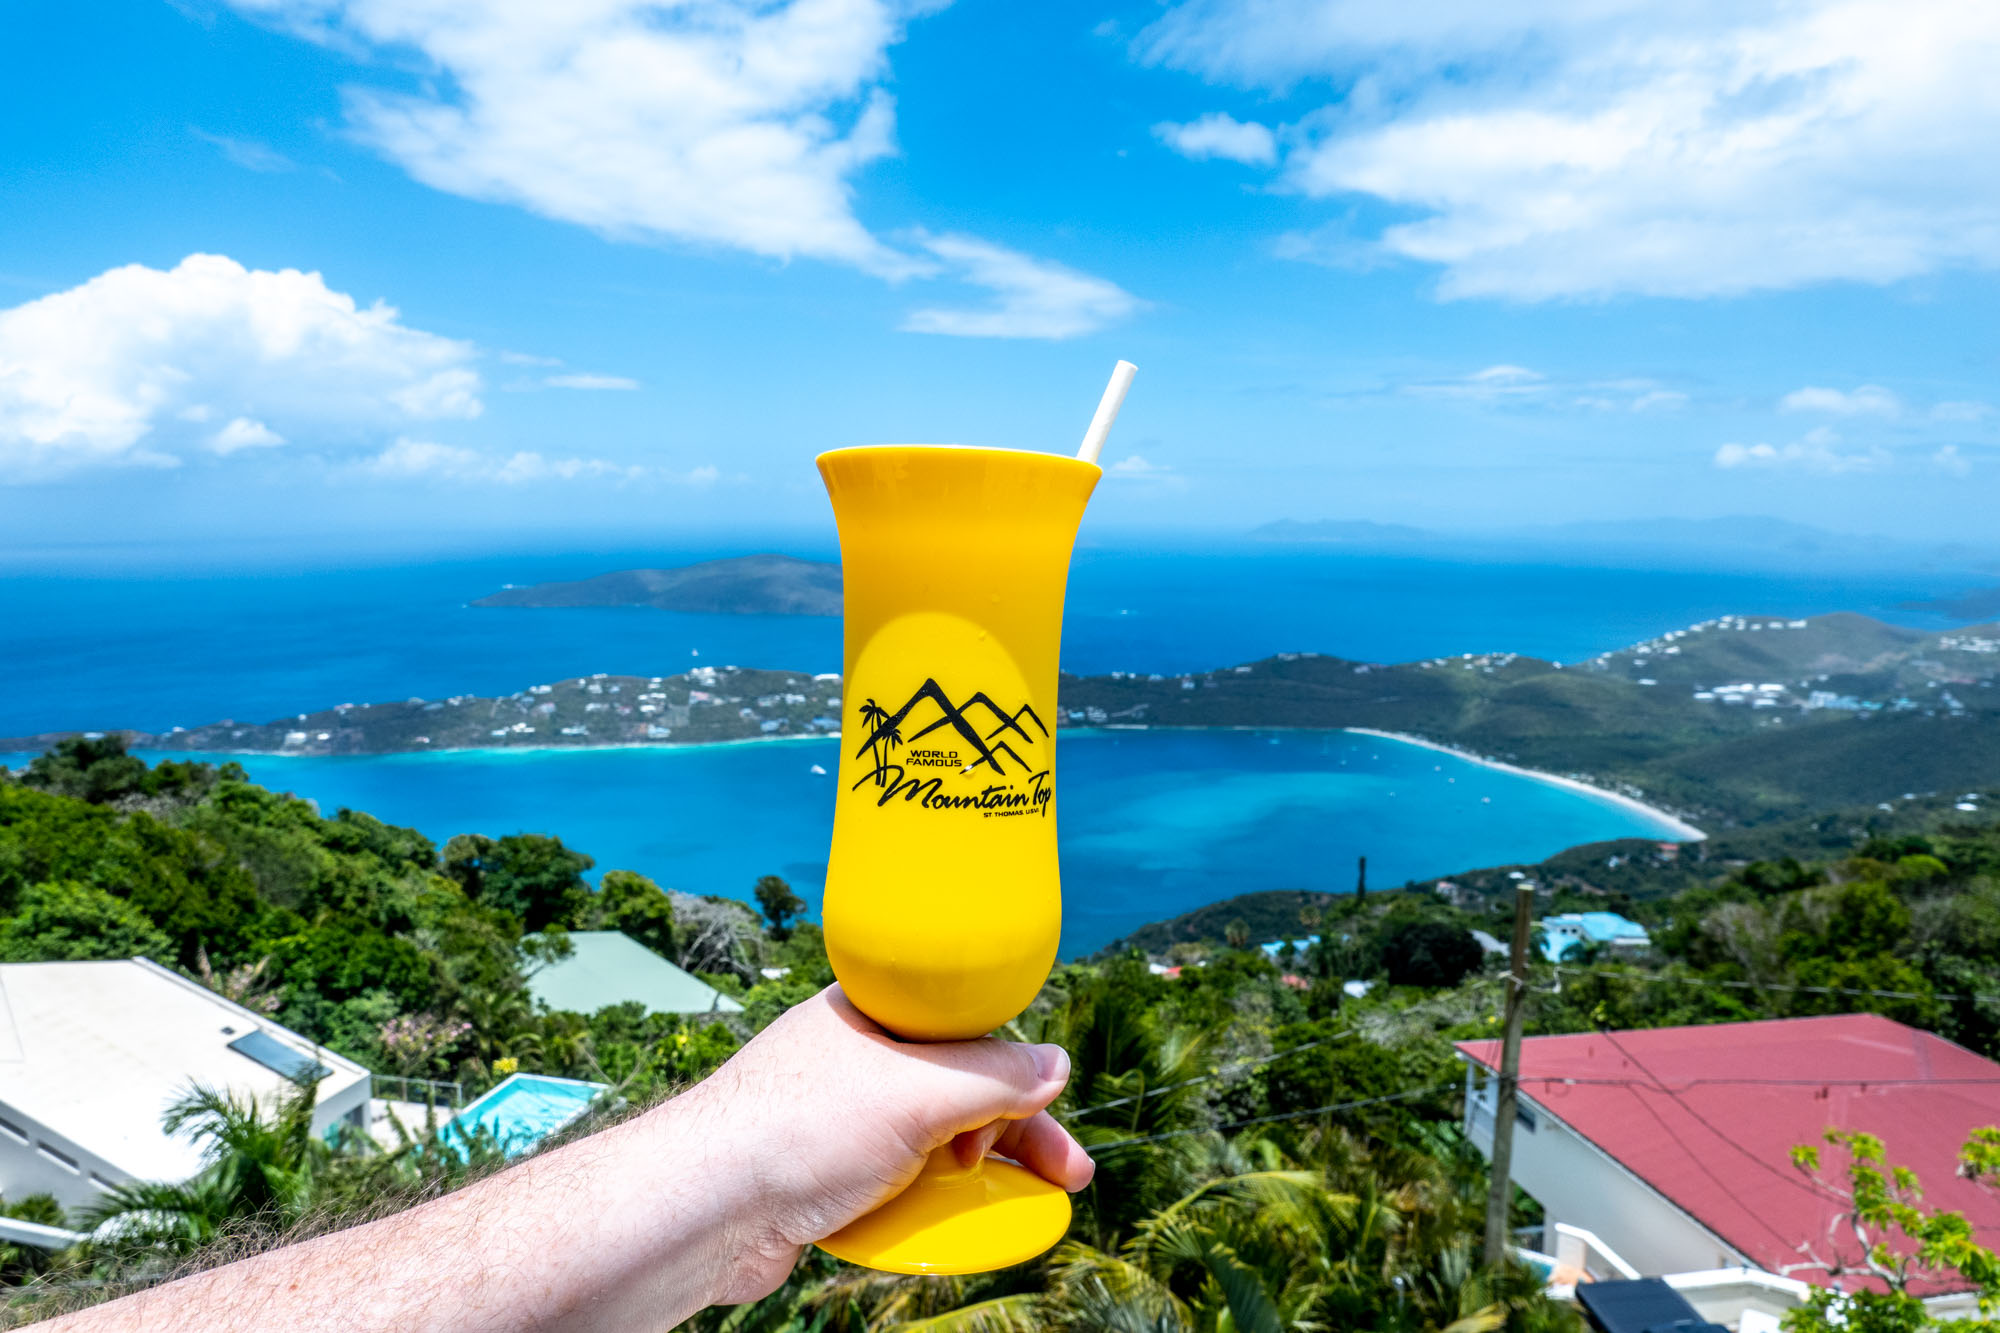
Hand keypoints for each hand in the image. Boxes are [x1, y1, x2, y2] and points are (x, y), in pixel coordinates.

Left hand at [670, 984, 1093, 1304]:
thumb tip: (1055, 1064)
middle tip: (1067, 1176)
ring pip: (933, 1141)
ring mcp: (839, 1119)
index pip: (967, 1030)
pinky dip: (930, 1202)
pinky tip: (950, 1225)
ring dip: (980, 1175)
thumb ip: (993, 1077)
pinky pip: (898, 1182)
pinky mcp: (826, 1174)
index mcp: (871, 1013)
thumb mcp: (917, 1092)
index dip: (1019, 1072)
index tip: (1056, 1108)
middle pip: (960, 1089)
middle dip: (1016, 1134)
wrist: (705, 1209)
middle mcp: (856, 1060)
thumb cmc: (797, 1129)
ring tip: (1019, 1208)